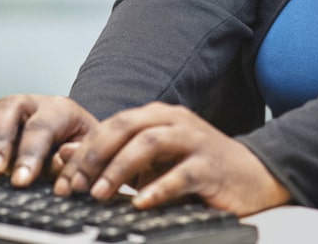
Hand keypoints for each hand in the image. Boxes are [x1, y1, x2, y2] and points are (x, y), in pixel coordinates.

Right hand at [0, 94, 98, 185]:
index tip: (20, 180)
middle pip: (8, 107)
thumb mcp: (86, 153)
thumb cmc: (77, 148)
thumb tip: (63, 156)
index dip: (30, 153)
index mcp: (61, 109)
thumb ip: (75, 157)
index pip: (42, 125)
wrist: (71, 139)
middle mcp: (32, 102)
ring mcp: (7, 109)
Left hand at [52, 102, 290, 215]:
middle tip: (76, 185)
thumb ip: (117, 158)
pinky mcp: (211, 166)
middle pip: (127, 127)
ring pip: (150, 143)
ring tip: (100, 194)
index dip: (85, 148)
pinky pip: (182, 174)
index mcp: (158, 115)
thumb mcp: (154, 162)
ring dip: (120, 168)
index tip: (64, 176)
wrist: (254, 175)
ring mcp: (195, 141)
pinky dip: (158, 188)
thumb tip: (67, 158)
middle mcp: (175, 121)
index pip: (113, 124)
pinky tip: (141, 203)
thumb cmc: (198, 168)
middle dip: (96, 155)